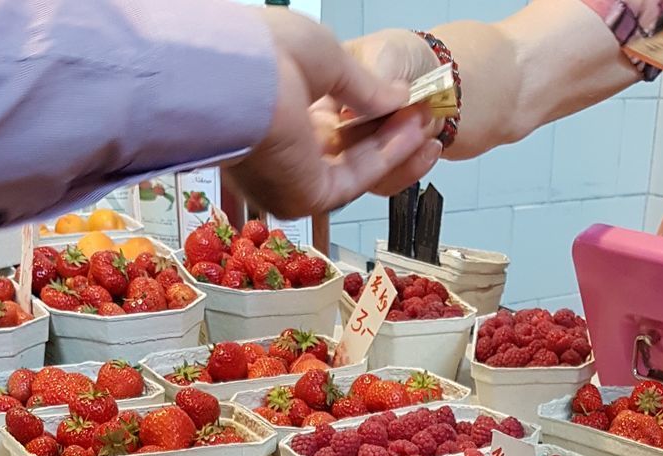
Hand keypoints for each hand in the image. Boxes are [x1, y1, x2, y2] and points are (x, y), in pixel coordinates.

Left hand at [228, 10, 439, 217]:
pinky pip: (358, 178)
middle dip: (387, 136)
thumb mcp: (324, 57)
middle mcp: (278, 154)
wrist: (236, 74)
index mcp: (272, 117)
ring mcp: (291, 180)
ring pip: (355, 168)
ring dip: (394, 146)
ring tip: (426, 121)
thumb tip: (399, 99)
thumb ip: (363, 85)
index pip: (327, 126)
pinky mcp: (305, 196)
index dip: (367, 114)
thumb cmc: (260, 51)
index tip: (401, 103)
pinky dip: (389, 156)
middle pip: (344, 152)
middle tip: (422, 117)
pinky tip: (414, 130)